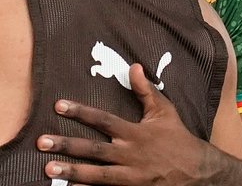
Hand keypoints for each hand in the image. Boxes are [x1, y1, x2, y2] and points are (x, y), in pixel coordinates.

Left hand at [37, 63, 217, 184]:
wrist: (200, 173)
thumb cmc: (179, 139)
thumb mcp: (165, 111)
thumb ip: (145, 90)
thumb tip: (134, 66)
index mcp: (135, 133)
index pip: (103, 120)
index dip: (80, 112)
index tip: (58, 105)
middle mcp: (130, 154)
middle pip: (93, 149)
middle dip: (67, 145)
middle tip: (41, 142)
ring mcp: (131, 176)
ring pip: (96, 175)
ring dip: (72, 172)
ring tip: (47, 168)